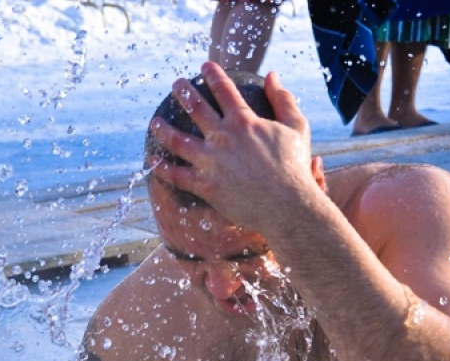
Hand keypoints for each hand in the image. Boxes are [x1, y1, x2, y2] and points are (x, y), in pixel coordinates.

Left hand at [149, 62, 323, 235]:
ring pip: (177, 140)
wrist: (287, 206)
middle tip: (176, 85)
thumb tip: (273, 75)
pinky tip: (152, 160)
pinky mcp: (205, 185)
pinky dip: (162, 167)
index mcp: (244, 121)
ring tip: (155, 122)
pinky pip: (177, 175)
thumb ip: (284, 98)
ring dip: (163, 129)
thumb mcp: (297, 127)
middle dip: (183, 92)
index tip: (205, 66)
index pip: (224, 90)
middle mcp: (223, 137)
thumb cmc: (295, 167)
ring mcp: (211, 162)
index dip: (213, 74)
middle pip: (195, 108)